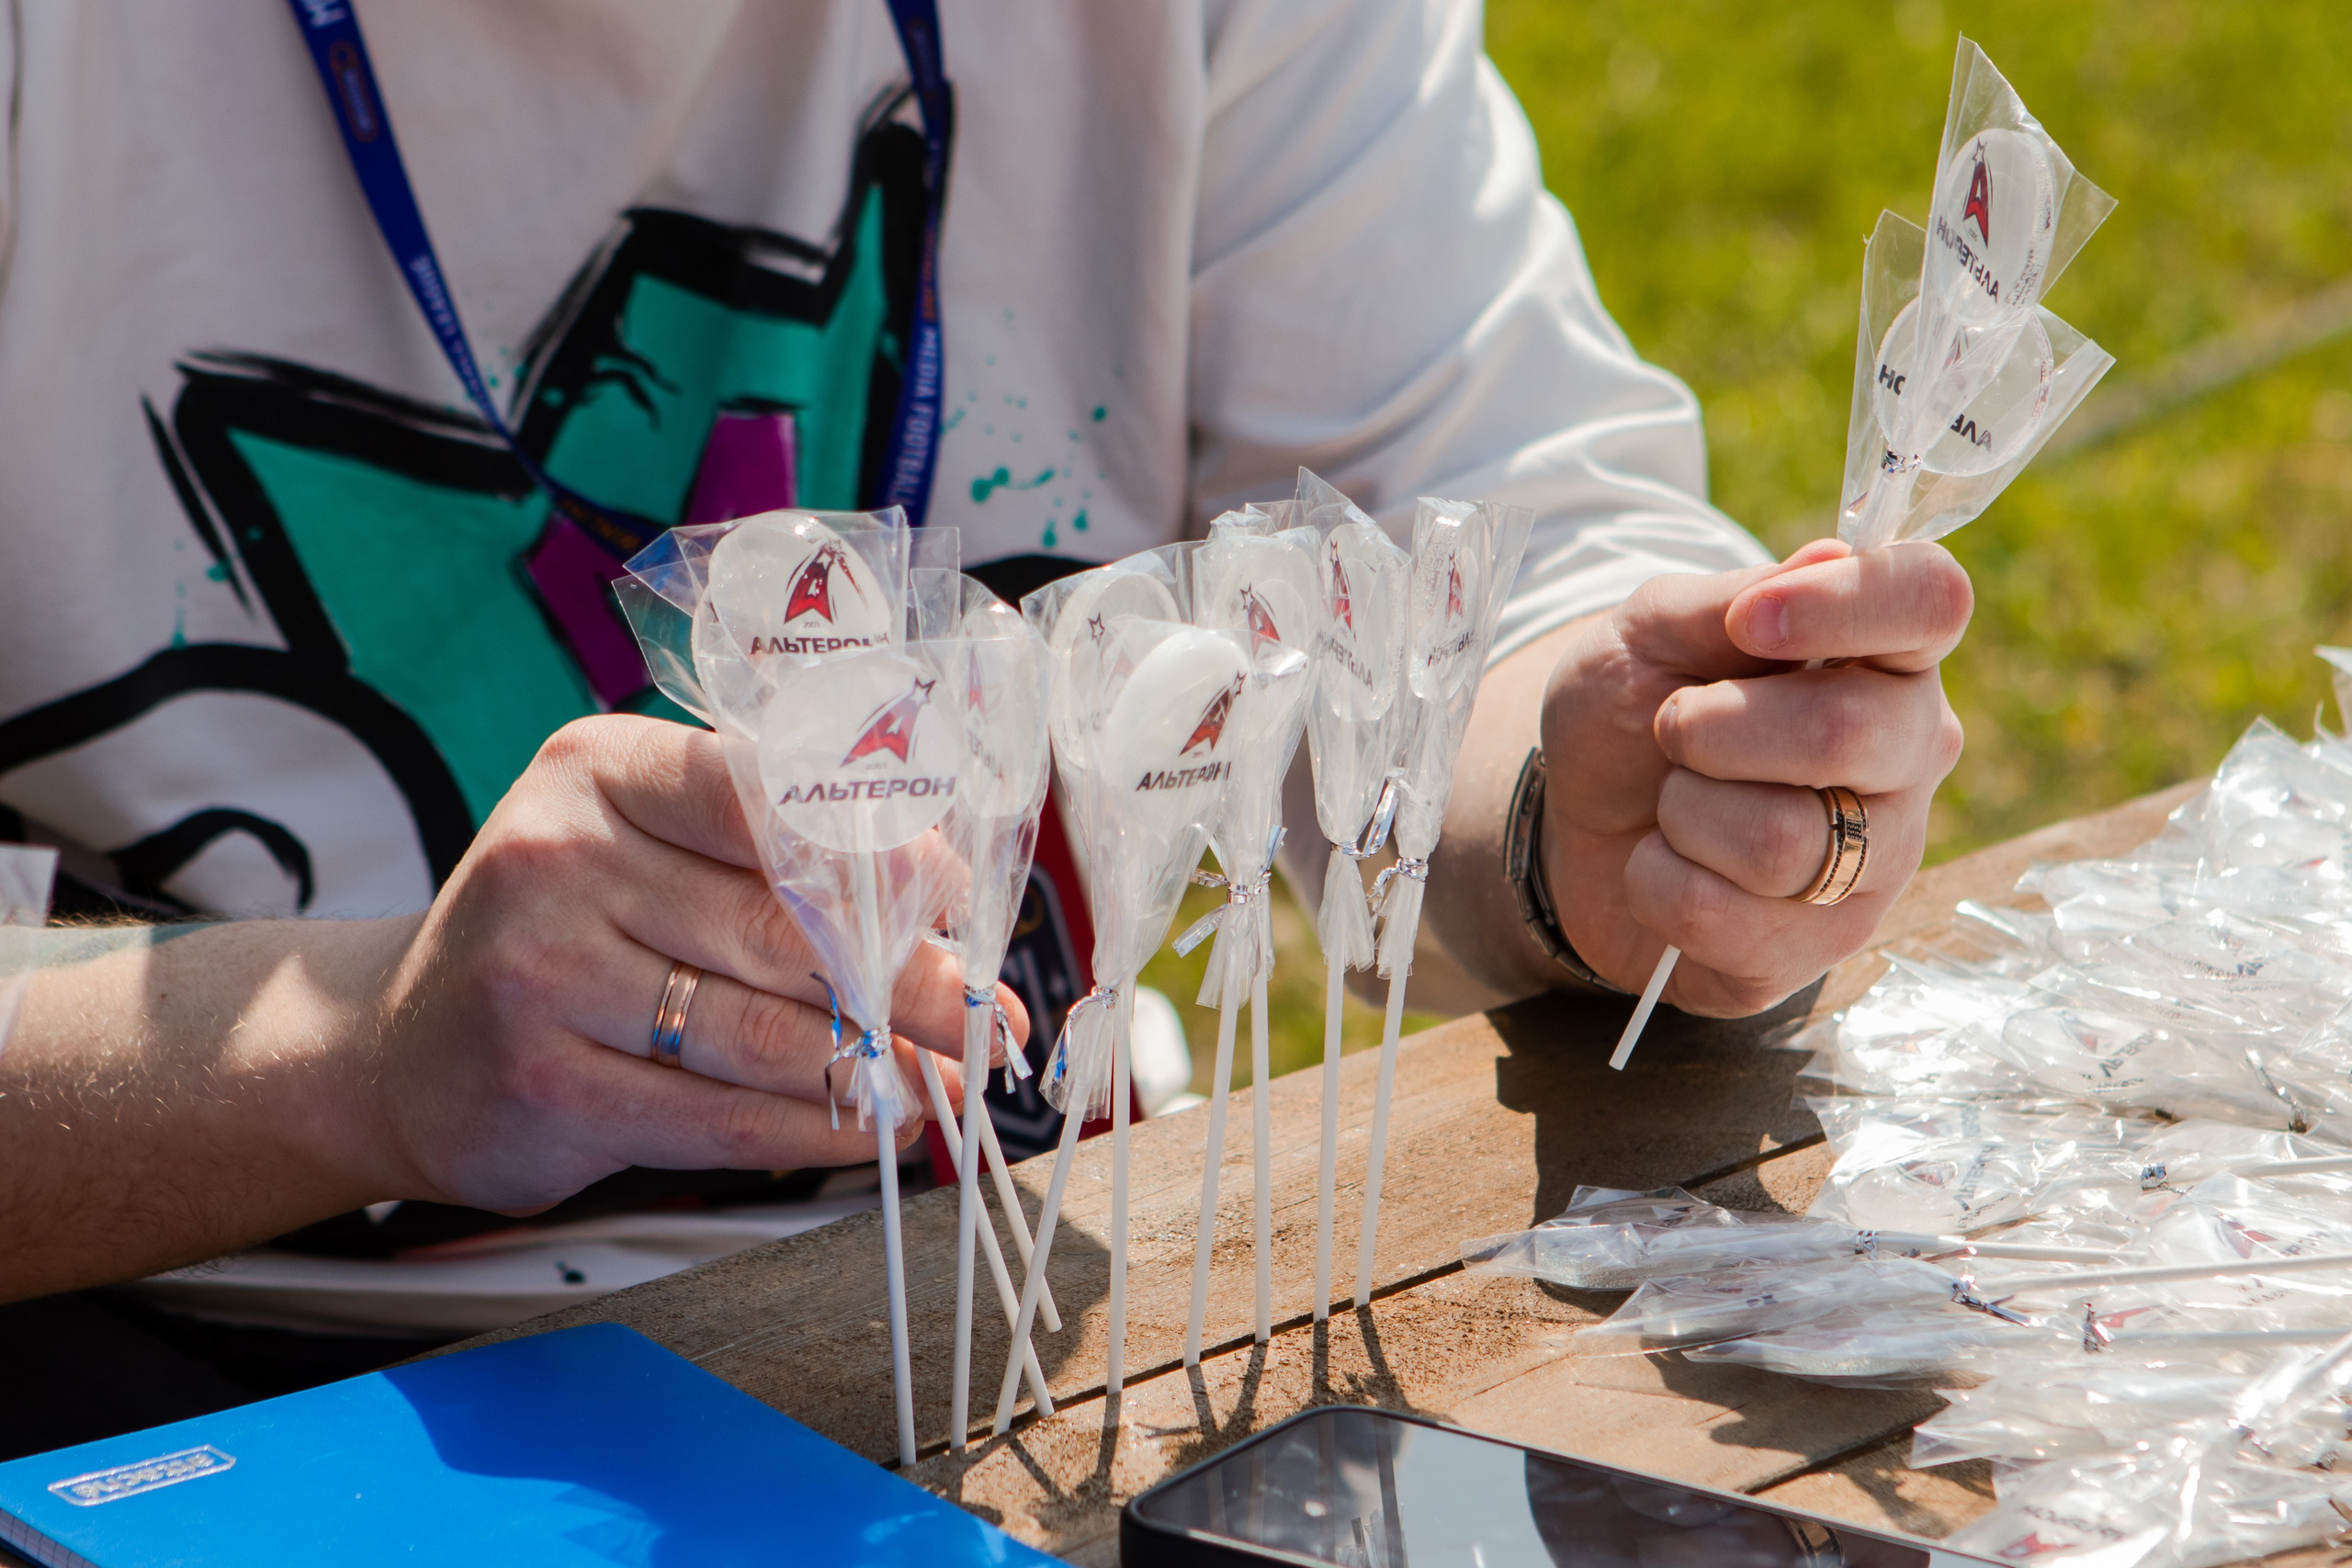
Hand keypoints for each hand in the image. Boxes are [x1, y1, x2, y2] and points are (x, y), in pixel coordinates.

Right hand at [368, 715, 1027, 1212]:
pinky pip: (721, 1120)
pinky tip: (876, 1128)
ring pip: (762, 1033)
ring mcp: (543, 976)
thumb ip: (764, 852)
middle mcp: (561, 858)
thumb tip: (938, 889)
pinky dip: (817, 1132)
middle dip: (908, 979)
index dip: (873, 847)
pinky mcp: (548, 1087)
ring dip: (876, 1066)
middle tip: (988, 1013)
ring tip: (946, 1078)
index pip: (760, 790)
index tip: (953, 889)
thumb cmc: (564, 934)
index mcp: (601, 770)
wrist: (400, 1051)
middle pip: (781, 926)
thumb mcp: (640, 845)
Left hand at [1540, 539, 1970, 1015]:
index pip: (1931, 602)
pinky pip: (1724, 916)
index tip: (1748, 622)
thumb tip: (1829, 557)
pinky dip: (1657, 880)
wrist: (1577, 823)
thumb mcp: (1650, 632)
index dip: (1845, 605)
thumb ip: (1728, 597)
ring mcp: (1877, 861)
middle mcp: (1909, 756)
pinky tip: (1667, 865)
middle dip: (1717, 727)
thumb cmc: (1634, 713)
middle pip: (1849, 731)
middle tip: (1674, 729)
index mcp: (1884, 655)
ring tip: (1674, 804)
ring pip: (1782, 840)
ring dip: (1683, 812)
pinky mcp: (1822, 947)